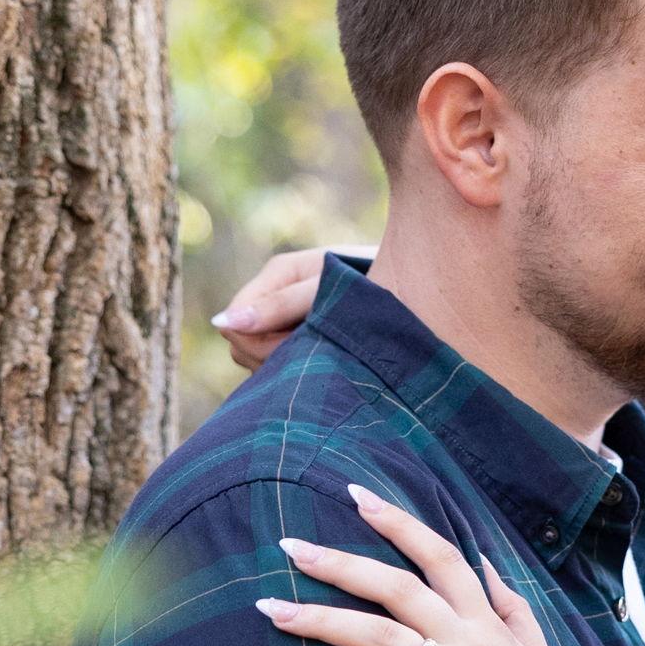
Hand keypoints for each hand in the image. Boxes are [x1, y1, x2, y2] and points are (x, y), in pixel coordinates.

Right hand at [212, 245, 364, 370]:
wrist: (421, 287)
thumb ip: (280, 306)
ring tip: (334, 355)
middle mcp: (277, 298)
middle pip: (242, 347)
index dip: (260, 344)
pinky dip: (304, 371)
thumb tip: (223, 324)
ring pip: (259, 362)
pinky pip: (283, 369)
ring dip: (291, 367)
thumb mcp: (328, 291)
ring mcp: (288, 322)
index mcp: (279, 274)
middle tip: (324, 352)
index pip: (235, 324)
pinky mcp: (303, 341)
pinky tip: (334, 364)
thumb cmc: (378, 282)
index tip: (301, 346)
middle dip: (275, 359)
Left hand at [259, 486, 633, 645]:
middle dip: (340, 563)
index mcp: (490, 627)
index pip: (442, 558)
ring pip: (377, 636)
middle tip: (290, 547)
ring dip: (320, 620)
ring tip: (271, 609)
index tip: (358, 496)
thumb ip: (516, 611)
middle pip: (398, 587)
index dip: (400, 523)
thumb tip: (490, 567)